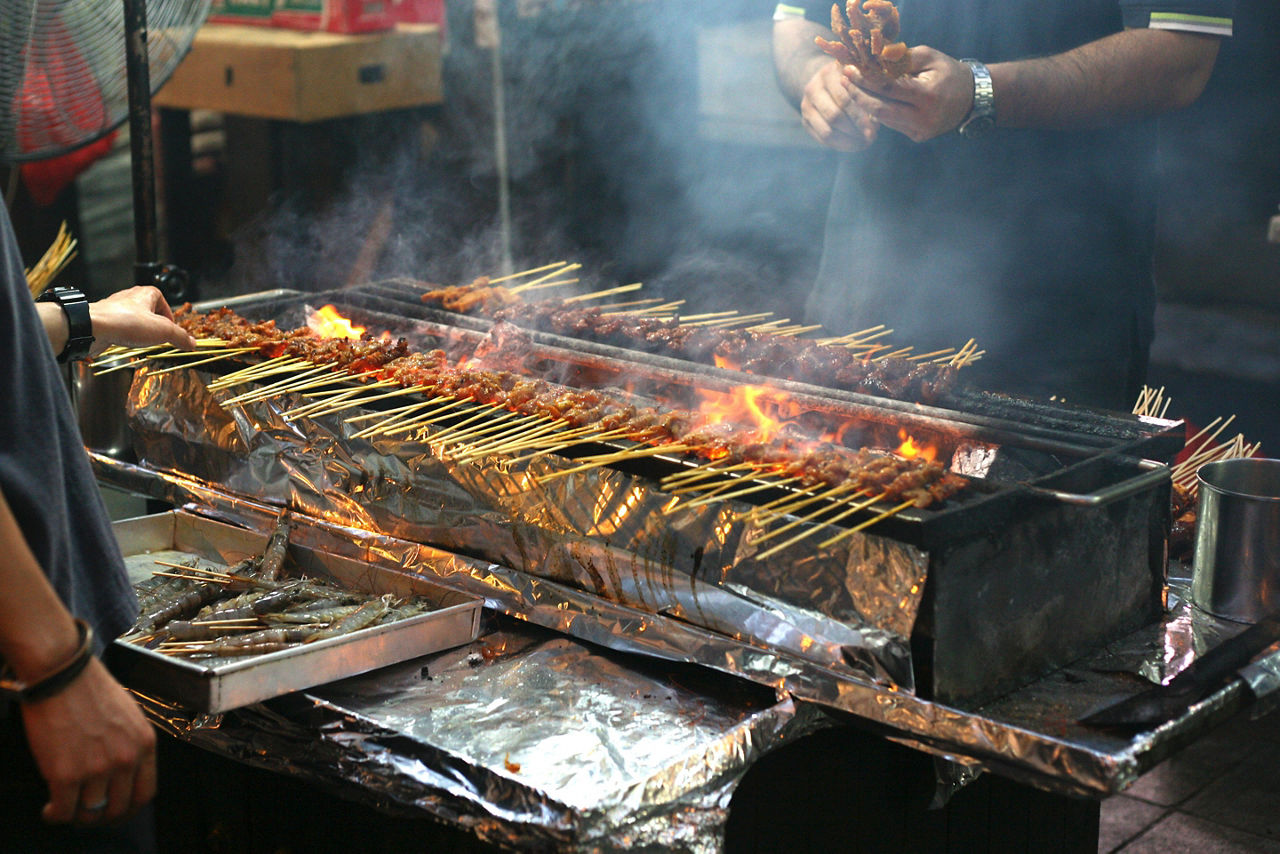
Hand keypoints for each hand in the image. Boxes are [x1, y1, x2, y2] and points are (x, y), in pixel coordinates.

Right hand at [20, 657, 156, 825]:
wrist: (61, 674)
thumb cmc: (90, 688)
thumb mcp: (128, 715)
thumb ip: (129, 744)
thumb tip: (120, 772)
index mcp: (145, 743)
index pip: (145, 792)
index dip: (129, 808)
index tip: (116, 811)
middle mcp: (126, 759)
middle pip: (119, 808)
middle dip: (103, 817)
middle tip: (88, 814)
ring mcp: (96, 769)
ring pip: (91, 814)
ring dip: (78, 817)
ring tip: (66, 809)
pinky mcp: (65, 774)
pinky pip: (64, 811)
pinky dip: (55, 816)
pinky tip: (50, 810)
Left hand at [88, 286, 196, 357]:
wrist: (92, 328)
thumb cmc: (126, 323)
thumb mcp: (163, 331)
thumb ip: (180, 337)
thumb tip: (192, 343)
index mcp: (145, 294)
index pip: (161, 299)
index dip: (168, 313)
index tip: (172, 327)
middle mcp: (129, 298)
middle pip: (147, 308)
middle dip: (154, 322)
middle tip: (159, 335)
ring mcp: (114, 308)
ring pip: (132, 318)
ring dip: (139, 329)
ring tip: (143, 340)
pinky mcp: (104, 320)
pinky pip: (119, 327)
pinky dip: (125, 335)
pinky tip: (127, 343)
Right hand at [800, 60, 878, 151]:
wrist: (826, 81)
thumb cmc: (852, 79)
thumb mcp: (860, 78)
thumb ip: (867, 93)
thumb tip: (876, 119)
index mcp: (828, 74)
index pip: (844, 100)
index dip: (859, 116)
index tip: (875, 128)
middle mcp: (812, 89)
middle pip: (834, 116)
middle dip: (855, 130)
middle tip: (871, 137)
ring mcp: (806, 106)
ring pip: (827, 131)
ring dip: (848, 141)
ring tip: (865, 143)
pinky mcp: (805, 121)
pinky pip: (823, 140)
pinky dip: (841, 145)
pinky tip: (855, 145)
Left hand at [845, 47, 975, 141]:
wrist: (972, 98)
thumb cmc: (948, 72)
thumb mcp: (929, 57)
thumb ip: (902, 59)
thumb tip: (873, 61)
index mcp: (928, 96)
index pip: (888, 89)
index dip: (866, 80)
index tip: (849, 70)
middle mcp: (923, 118)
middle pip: (879, 110)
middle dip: (858, 96)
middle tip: (844, 81)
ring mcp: (920, 131)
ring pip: (883, 119)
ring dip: (865, 104)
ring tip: (852, 88)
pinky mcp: (917, 137)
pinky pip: (892, 124)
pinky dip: (879, 112)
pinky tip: (868, 100)